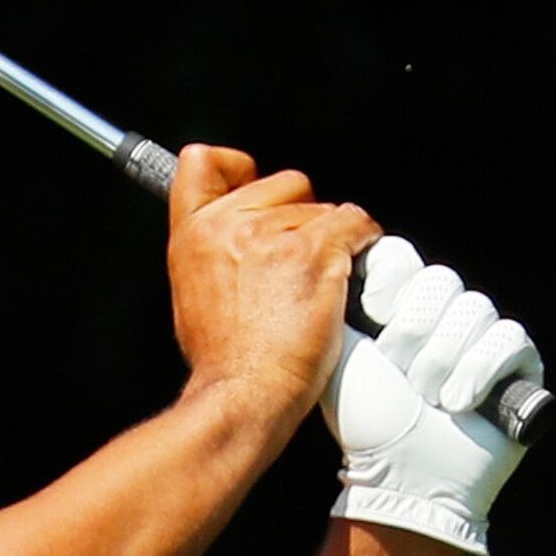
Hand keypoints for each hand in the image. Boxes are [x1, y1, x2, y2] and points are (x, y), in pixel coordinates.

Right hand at [165, 145, 376, 430]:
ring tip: (311, 290)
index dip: (237, 166)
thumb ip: (212, 252)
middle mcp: (228, 225)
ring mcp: (271, 236)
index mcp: (192, 234)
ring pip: (324, 209)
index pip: (202, 161)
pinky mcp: (313, 252)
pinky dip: (363, 242)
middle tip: (293, 267)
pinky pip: (356, 223)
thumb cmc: (224, 360)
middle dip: (299, 216)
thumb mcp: (192, 295)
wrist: (242, 394)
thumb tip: (239, 237)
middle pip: (285, 182)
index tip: (253, 183)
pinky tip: (350, 272)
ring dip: (329, 242)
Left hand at [321, 236, 541, 555]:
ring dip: (443, 356)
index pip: (405, 259)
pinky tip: (459, 401)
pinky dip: (480, 368)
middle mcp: (444, 318)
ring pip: (476, 307)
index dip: (393, 277)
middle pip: (441, 280)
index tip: (375, 309)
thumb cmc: (367, 420)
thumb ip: (337, 304)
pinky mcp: (521, 366)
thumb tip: (334, 256)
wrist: (403, 474)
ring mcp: (485, 339)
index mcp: (400, 309)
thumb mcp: (341, 356)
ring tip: (426, 398)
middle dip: (414, 327)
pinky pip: (510, 337)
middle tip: (398, 371)